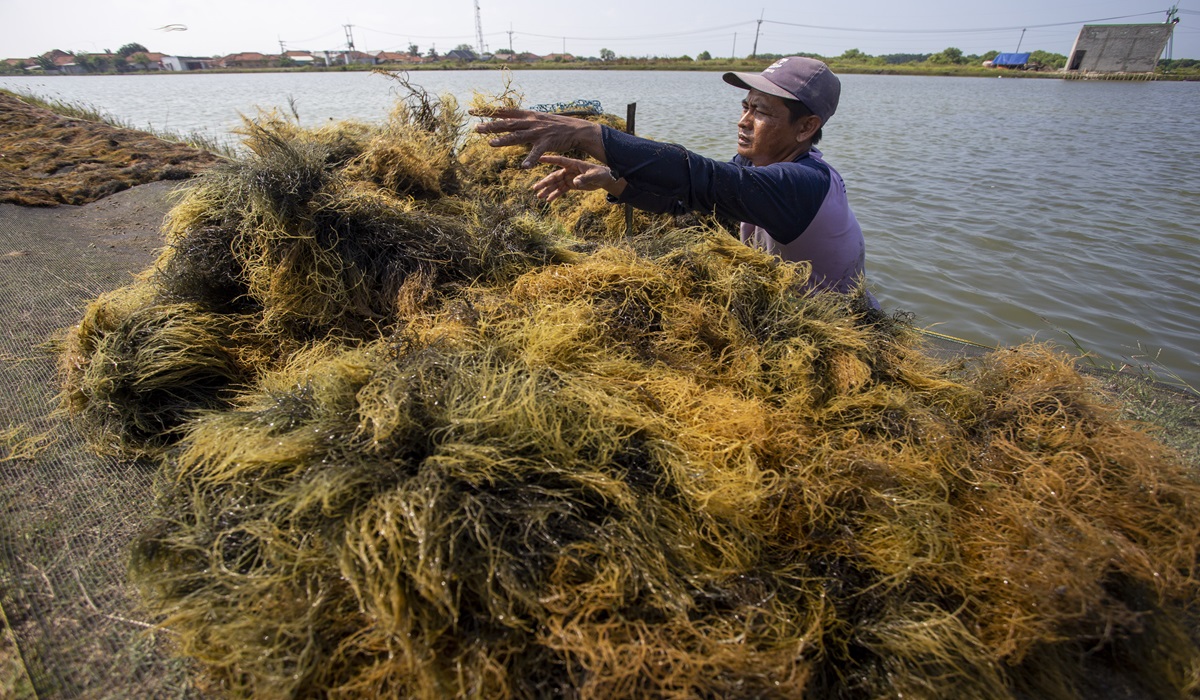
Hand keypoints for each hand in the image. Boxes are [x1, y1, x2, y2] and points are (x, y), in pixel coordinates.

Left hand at [472, 108, 605, 167]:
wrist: (576, 129)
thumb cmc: (555, 125)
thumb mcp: (538, 118)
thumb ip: (523, 120)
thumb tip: (508, 118)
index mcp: (527, 115)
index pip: (504, 111)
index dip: (488, 111)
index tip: (473, 111)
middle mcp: (531, 122)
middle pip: (507, 123)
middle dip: (491, 126)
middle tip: (475, 128)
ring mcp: (538, 132)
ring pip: (518, 136)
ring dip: (504, 140)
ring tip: (490, 144)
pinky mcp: (547, 143)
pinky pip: (537, 153)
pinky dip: (531, 160)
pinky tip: (524, 167)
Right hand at [531, 155, 622, 201]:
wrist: (605, 179)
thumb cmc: (601, 174)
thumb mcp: (594, 175)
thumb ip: (585, 178)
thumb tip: (575, 183)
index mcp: (573, 164)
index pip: (559, 161)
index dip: (549, 160)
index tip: (539, 158)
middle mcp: (569, 170)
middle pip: (554, 176)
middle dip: (544, 182)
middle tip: (535, 188)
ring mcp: (569, 178)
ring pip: (556, 184)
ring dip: (547, 190)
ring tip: (539, 196)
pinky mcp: (572, 184)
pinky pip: (561, 190)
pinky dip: (555, 194)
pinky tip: (548, 200)